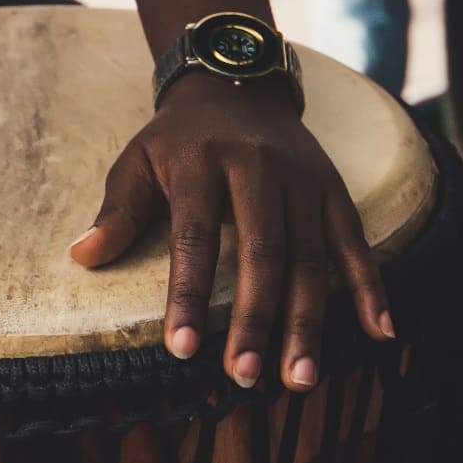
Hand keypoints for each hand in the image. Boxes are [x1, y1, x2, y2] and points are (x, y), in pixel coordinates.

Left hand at [69, 73, 394, 391]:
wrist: (236, 84)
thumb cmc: (177, 139)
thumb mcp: (137, 161)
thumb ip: (117, 212)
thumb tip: (82, 257)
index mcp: (200, 162)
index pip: (194, 237)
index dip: (187, 294)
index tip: (180, 348)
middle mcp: (258, 167)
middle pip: (261, 253)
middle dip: (254, 320)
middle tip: (244, 377)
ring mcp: (302, 178)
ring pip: (311, 256)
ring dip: (307, 321)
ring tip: (298, 377)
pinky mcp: (333, 187)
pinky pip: (355, 241)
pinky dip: (371, 286)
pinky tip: (380, 331)